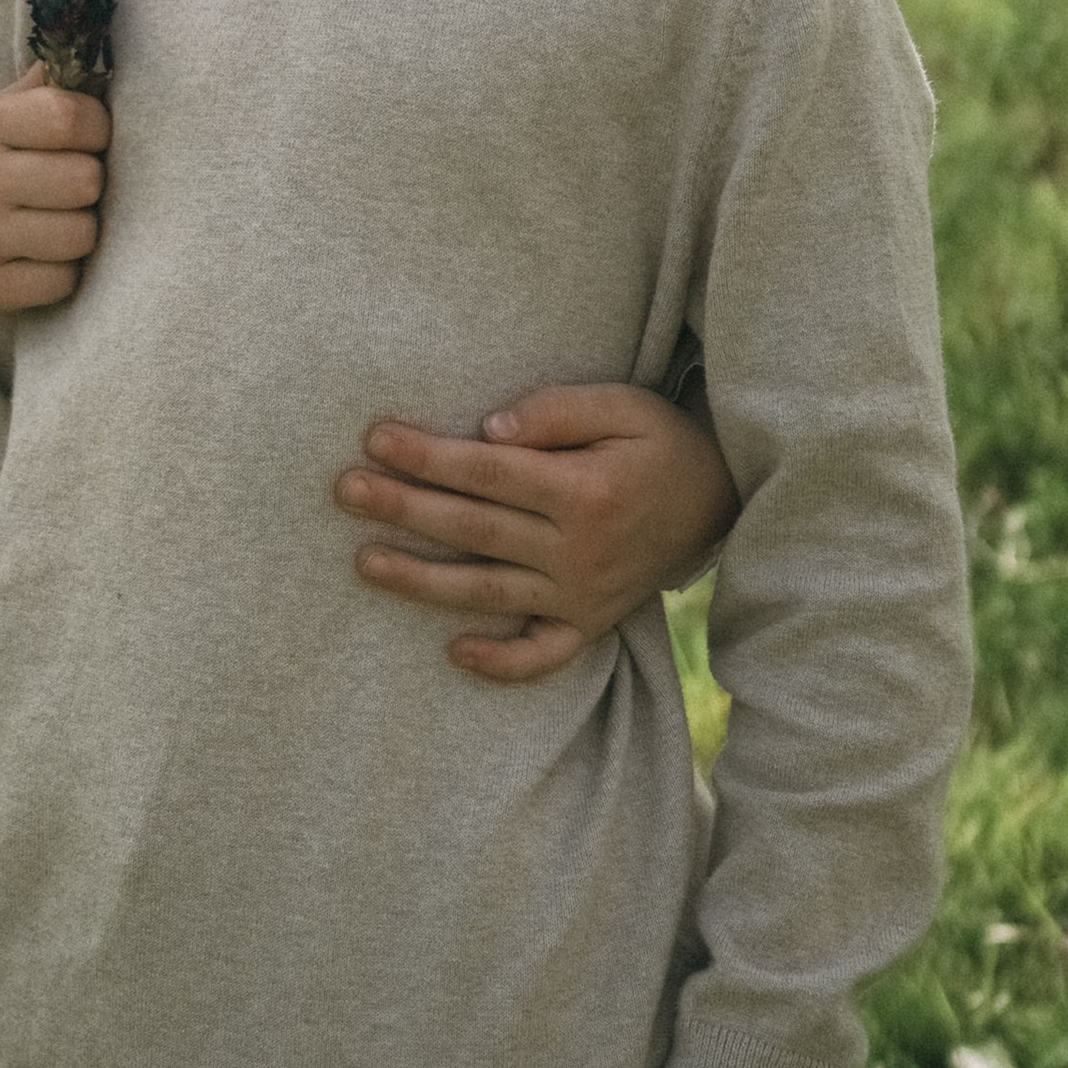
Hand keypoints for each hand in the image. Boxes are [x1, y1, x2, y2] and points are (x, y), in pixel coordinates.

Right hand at [0, 66, 109, 314]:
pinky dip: (62, 272)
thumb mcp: (4, 112)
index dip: (97, 129)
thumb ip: (49, 82)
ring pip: (80, 235)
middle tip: (70, 187)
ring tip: (56, 221)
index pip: (68, 116)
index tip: (89, 138)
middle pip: (84, 180)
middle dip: (90, 184)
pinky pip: (63, 281)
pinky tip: (39, 256)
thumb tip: (95, 45)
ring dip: (81, 231)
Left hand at [333, 383, 739, 682]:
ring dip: (422, 580)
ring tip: (363, 562)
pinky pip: (542, 655)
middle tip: (345, 490)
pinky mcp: (590, 624)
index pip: (488, 472)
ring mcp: (583, 595)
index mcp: (585, 490)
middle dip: (404, 509)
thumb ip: (557, 411)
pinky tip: (454, 652)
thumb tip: (490, 427)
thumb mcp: (622, 405)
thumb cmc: (659, 441)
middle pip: (475, 529)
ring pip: (488, 592)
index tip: (375, 437)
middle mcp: (579, 549)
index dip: (428, 455)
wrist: (723, 501)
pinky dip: (500, 662)